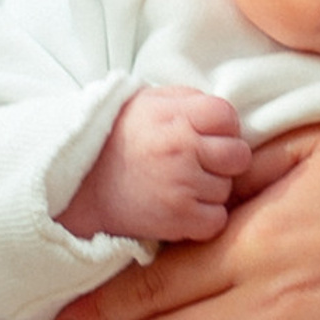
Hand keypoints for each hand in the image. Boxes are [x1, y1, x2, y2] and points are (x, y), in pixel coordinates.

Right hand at [59, 87, 250, 245]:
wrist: (81, 183)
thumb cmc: (119, 138)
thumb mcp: (149, 102)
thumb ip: (189, 100)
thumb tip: (225, 114)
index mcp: (177, 117)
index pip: (229, 116)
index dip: (223, 126)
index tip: (207, 134)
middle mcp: (182, 149)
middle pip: (238, 155)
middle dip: (224, 159)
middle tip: (201, 162)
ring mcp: (182, 186)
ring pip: (226, 189)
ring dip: (211, 189)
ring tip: (182, 184)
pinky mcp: (178, 219)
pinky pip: (217, 219)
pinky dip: (205, 217)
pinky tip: (184, 207)